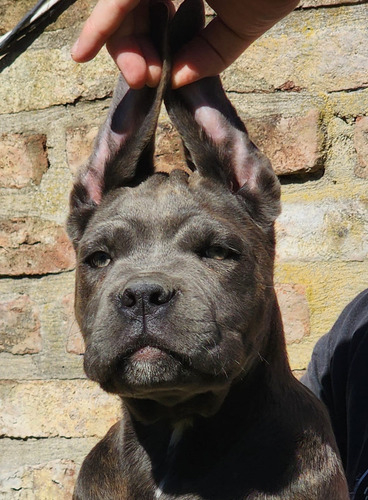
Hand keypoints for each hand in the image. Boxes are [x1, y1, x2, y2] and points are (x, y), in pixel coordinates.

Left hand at [71, 0, 298, 88]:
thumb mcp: (241, 26)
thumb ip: (209, 53)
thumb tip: (175, 82)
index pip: (153, 22)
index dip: (149, 52)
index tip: (155, 80)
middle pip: (130, 16)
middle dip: (132, 53)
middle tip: (143, 81)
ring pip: (120, 6)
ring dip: (119, 45)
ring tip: (137, 77)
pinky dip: (101, 24)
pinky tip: (84, 53)